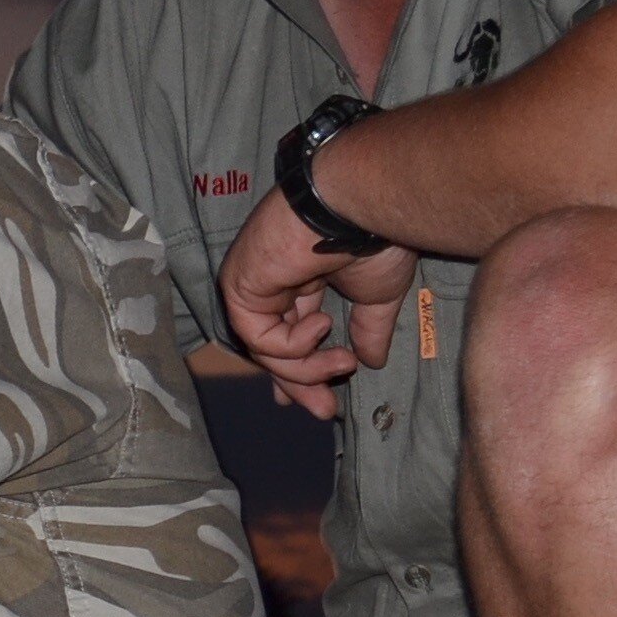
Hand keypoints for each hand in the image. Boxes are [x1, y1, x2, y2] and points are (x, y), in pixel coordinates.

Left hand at [217, 183, 414, 421]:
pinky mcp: (239, 287)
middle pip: (274, 348)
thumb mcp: (377, 296)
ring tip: (342, 363)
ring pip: (266, 350)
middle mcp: (273, 282)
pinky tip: (320, 324)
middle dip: (300, 382)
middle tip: (325, 410)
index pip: (291, 334)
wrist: (363, 207)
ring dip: (307, 368)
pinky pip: (259, 339)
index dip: (302, 370)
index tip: (321, 402)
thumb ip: (369, 329)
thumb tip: (372, 361)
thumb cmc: (375, 238)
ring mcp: (253, 283)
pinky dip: (292, 345)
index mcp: (303, 280)